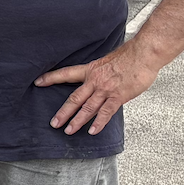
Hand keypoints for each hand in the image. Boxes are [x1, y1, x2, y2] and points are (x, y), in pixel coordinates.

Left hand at [34, 40, 161, 134]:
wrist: (145, 53)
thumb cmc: (130, 55)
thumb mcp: (108, 60)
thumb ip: (101, 72)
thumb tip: (99, 79)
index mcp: (91, 70)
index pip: (66, 74)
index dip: (51, 78)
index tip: (38, 82)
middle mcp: (95, 81)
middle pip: (75, 98)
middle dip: (63, 112)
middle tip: (54, 123)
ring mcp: (106, 90)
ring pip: (87, 108)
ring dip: (77, 121)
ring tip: (68, 131)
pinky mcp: (118, 96)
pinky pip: (106, 112)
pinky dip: (99, 123)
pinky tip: (92, 131)